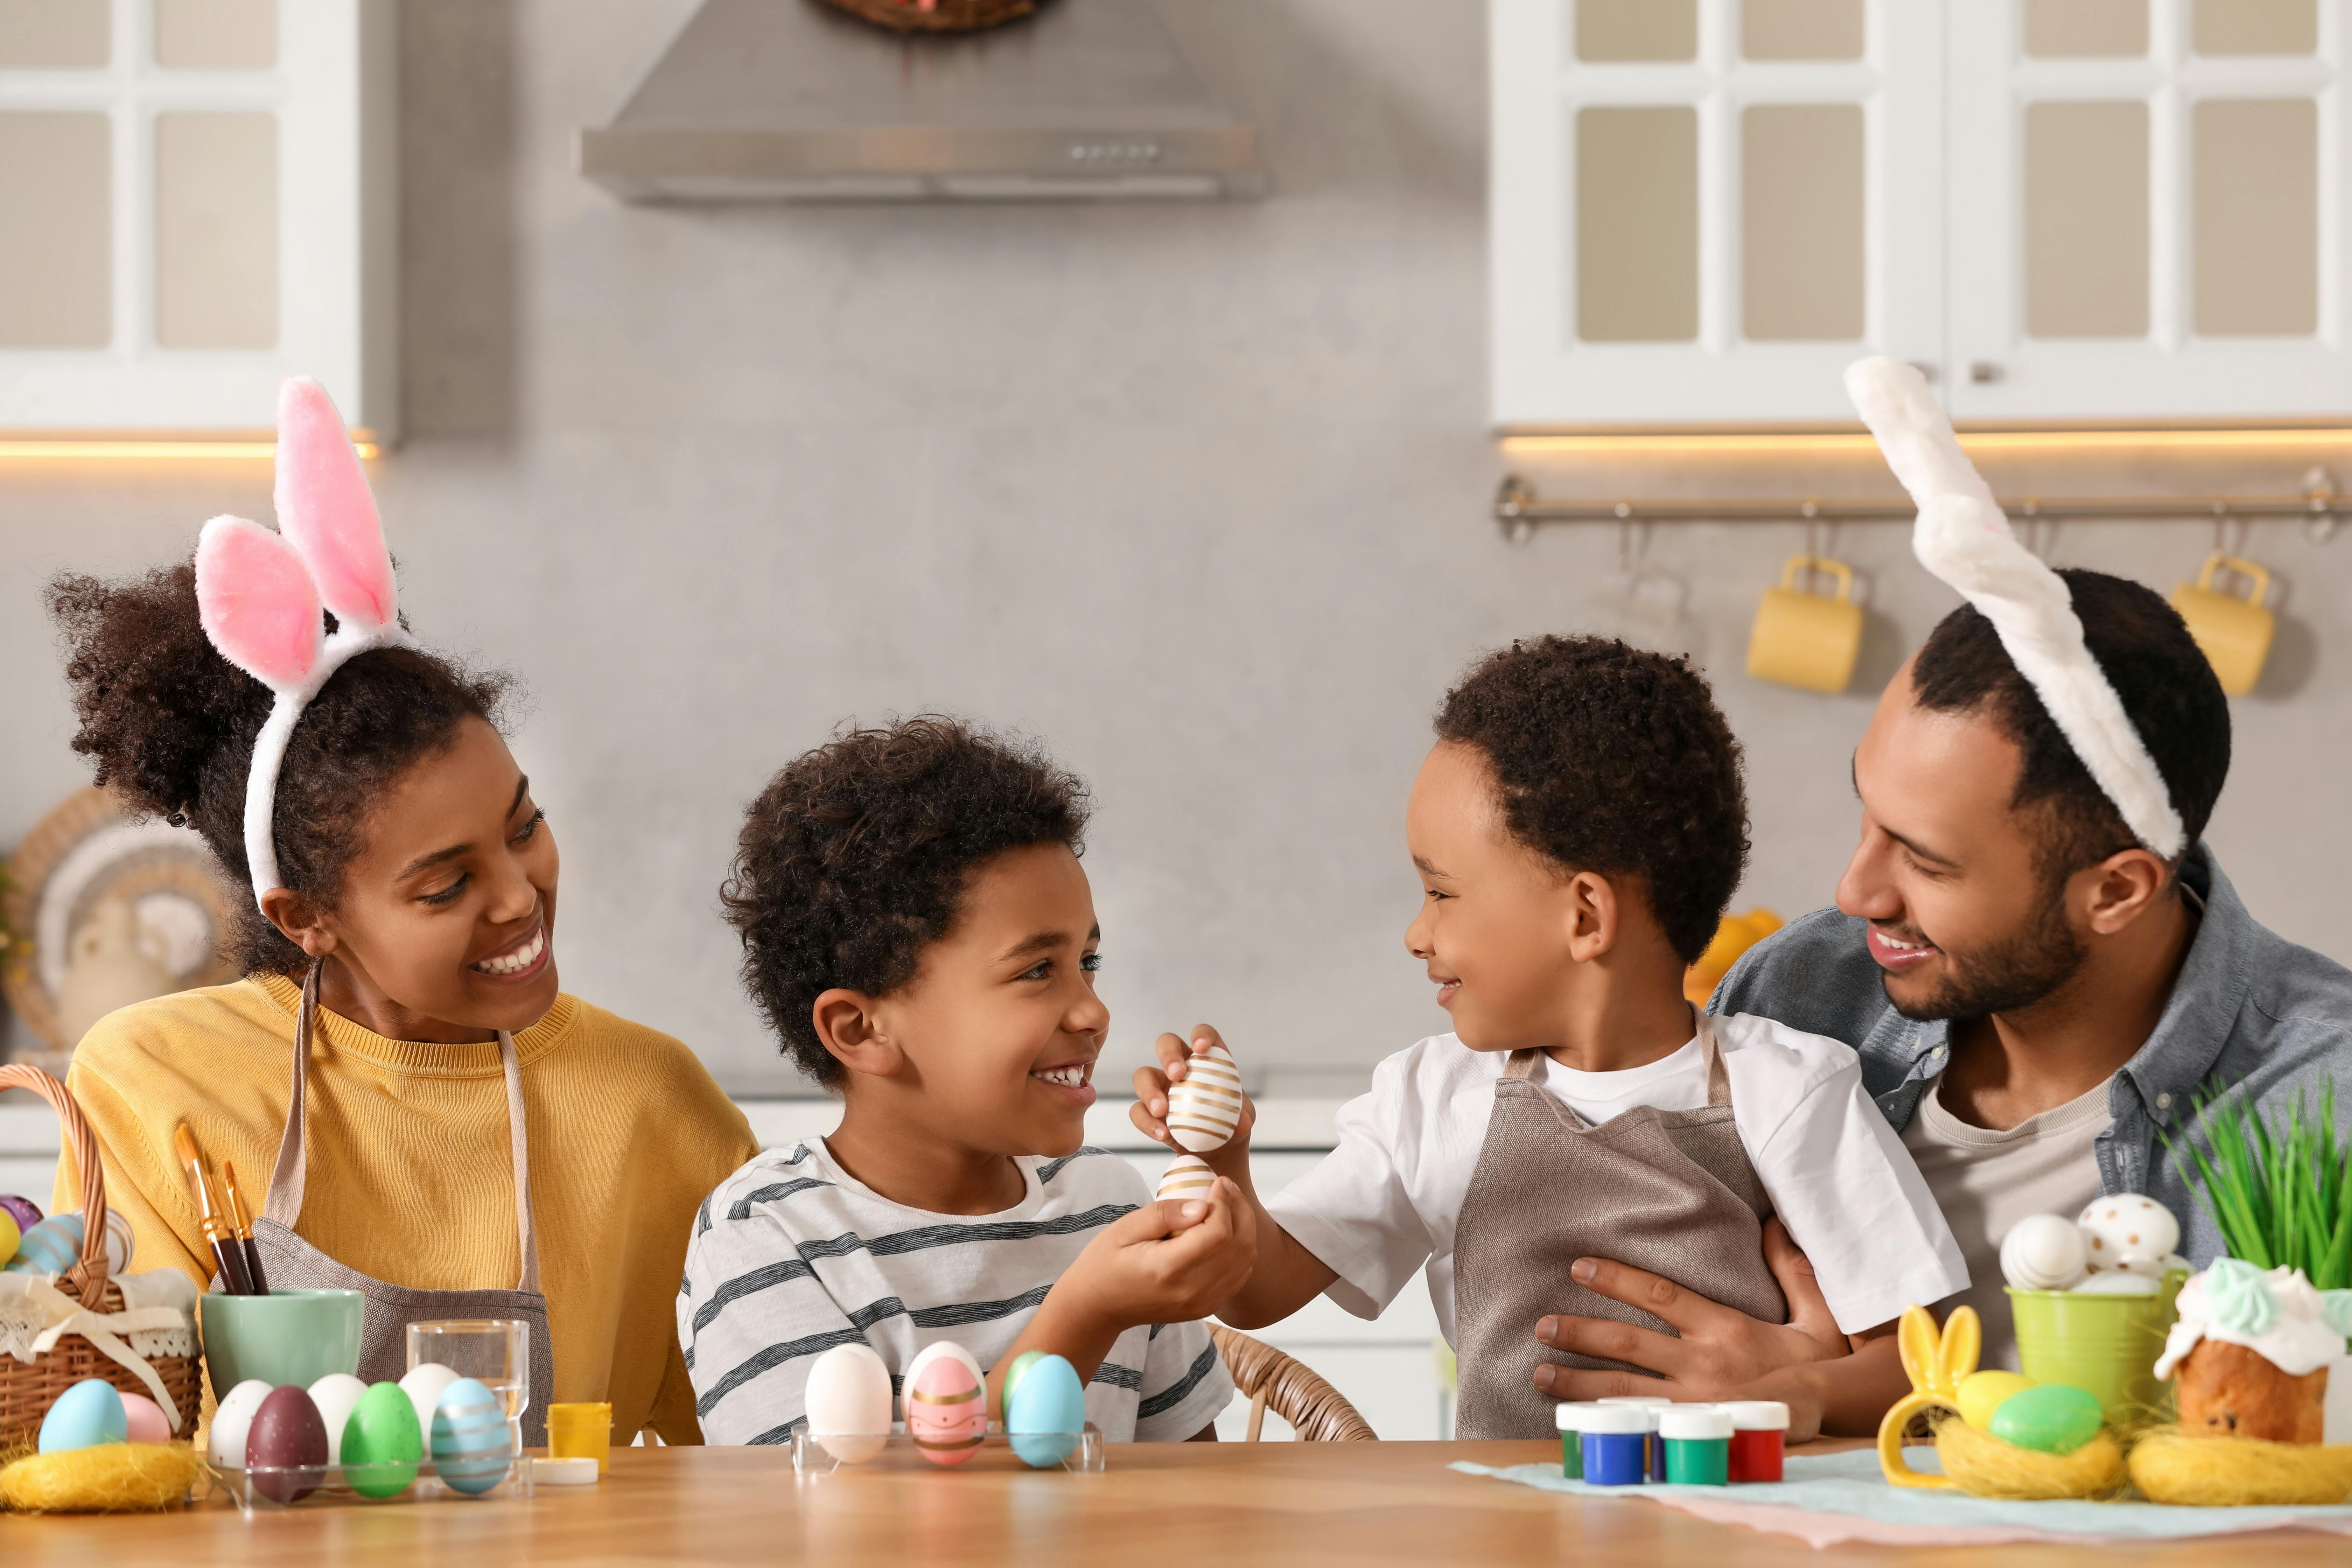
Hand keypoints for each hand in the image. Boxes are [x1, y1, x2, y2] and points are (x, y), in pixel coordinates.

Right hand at [1055, 1177, 1258, 1332]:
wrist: (1098, 1306)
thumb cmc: (1106, 1262)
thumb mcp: (1125, 1228)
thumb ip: (1164, 1215)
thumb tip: (1203, 1205)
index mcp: (1169, 1269)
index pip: (1219, 1234)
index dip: (1225, 1202)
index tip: (1218, 1181)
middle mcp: (1191, 1292)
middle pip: (1240, 1247)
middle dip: (1241, 1210)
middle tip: (1227, 1187)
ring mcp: (1201, 1304)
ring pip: (1245, 1262)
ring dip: (1245, 1229)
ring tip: (1228, 1204)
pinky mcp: (1205, 1309)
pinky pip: (1238, 1277)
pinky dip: (1240, 1250)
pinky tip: (1226, 1231)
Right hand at [1129, 1024, 1255, 1178]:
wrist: (1215, 1152)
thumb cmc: (1229, 1125)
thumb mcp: (1242, 1121)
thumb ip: (1243, 1118)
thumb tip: (1241, 1123)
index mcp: (1207, 1060)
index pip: (1203, 1035)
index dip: (1201, 1034)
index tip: (1201, 1047)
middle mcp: (1180, 1067)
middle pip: (1167, 1044)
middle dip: (1169, 1055)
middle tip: (1177, 1075)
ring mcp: (1161, 1087)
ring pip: (1143, 1075)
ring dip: (1149, 1090)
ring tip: (1161, 1110)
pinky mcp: (1149, 1111)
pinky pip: (1138, 1110)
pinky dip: (1147, 1122)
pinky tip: (1162, 1134)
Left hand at [1530, 1219, 1847, 1404]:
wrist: (1838, 1419)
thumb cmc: (1823, 1365)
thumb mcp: (1814, 1313)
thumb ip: (1790, 1268)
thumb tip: (1775, 1222)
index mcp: (1725, 1329)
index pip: (1659, 1295)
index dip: (1617, 1279)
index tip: (1580, 1267)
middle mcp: (1702, 1365)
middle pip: (1628, 1343)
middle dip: (1580, 1334)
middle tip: (1542, 1326)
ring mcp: (1693, 1404)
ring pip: (1624, 1389)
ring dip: (1578, 1381)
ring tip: (1540, 1373)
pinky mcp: (1693, 1434)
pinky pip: (1640, 1425)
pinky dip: (1604, 1422)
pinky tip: (1574, 1421)